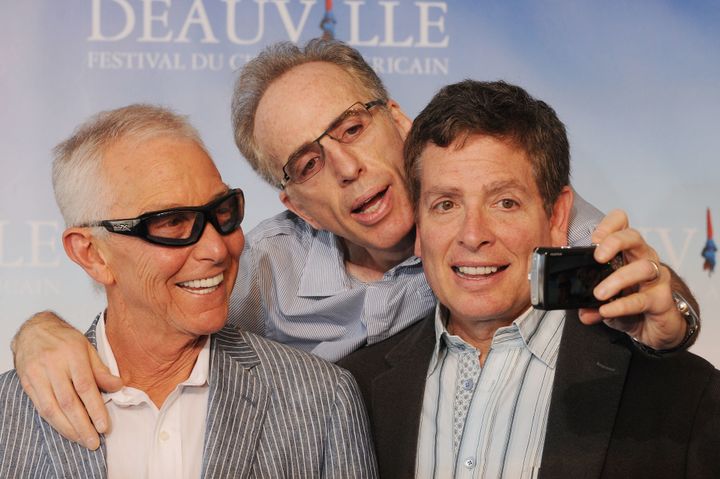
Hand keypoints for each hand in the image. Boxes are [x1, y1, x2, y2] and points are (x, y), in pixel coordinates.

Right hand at [11, 311, 122, 449]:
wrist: (33, 331)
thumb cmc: (64, 339)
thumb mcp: (87, 348)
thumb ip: (101, 369)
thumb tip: (118, 387)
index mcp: (72, 354)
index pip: (85, 386)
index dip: (95, 409)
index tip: (105, 426)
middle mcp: (53, 365)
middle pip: (68, 401)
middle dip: (82, 425)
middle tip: (94, 441)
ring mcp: (37, 375)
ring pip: (52, 408)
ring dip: (68, 428)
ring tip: (82, 440)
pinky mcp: (27, 384)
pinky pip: (41, 408)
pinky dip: (54, 422)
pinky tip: (66, 430)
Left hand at [577, 209, 687, 349]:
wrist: (656, 329)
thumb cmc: (632, 304)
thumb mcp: (607, 299)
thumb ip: (592, 302)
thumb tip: (582, 312)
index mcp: (626, 251)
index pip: (622, 224)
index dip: (609, 225)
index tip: (593, 239)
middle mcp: (644, 258)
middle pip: (634, 237)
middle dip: (615, 242)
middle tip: (597, 258)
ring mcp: (656, 277)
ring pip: (643, 267)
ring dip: (618, 279)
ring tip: (599, 294)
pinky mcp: (662, 299)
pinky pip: (643, 299)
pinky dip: (622, 305)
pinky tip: (607, 311)